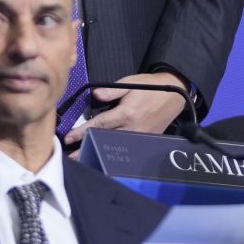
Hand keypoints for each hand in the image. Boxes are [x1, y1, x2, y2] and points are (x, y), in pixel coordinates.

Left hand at [61, 72, 187, 147]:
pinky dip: (114, 153)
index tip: (69, 137)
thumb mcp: (130, 83)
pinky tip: (104, 157)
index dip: (82, 132)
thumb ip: (111, 91)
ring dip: (98, 153)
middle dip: (86, 149)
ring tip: (82, 160)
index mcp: (126, 113)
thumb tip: (95, 96)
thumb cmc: (150, 86)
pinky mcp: (147, 140)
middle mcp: (133, 128)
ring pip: (115, 147)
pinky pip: (127, 148)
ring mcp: (140, 137)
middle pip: (104, 141)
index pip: (99, 125)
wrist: (174, 94)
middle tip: (70, 158)